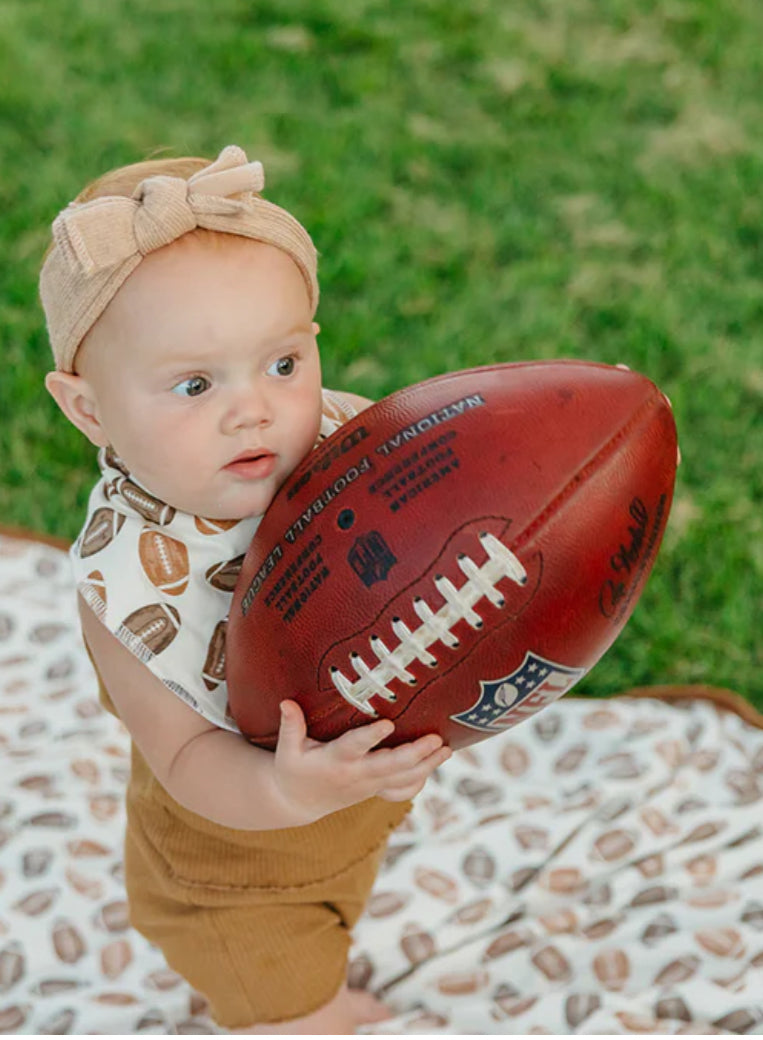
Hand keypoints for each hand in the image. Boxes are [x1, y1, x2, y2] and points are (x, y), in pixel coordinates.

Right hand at [272, 700, 451, 823]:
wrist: (298, 802)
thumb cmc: (293, 768)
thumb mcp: (287, 749)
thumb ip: (291, 725)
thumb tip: (286, 701)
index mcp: (334, 761)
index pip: (355, 747)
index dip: (371, 737)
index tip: (389, 723)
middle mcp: (356, 775)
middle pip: (389, 767)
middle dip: (414, 754)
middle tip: (435, 739)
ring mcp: (369, 786)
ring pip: (402, 779)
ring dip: (427, 766)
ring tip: (447, 749)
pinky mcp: (375, 791)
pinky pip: (402, 791)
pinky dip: (420, 780)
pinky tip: (436, 763)